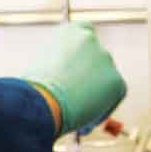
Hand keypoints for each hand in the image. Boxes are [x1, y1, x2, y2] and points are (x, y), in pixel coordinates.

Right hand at [22, 21, 126, 135]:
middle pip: (96, 58)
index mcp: (70, 31)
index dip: (79, 51)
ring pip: (103, 80)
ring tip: (74, 111)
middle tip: (73, 94)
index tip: (72, 67)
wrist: (43, 100)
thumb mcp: (41, 65)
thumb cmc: (33, 86)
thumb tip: (66, 77)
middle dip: (88, 76)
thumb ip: (59, 63)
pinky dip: (100, 109)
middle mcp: (91, 40)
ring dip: (93, 93)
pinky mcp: (118, 83)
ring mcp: (106, 60)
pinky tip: (83, 120)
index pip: (84, 32)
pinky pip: (111, 98)